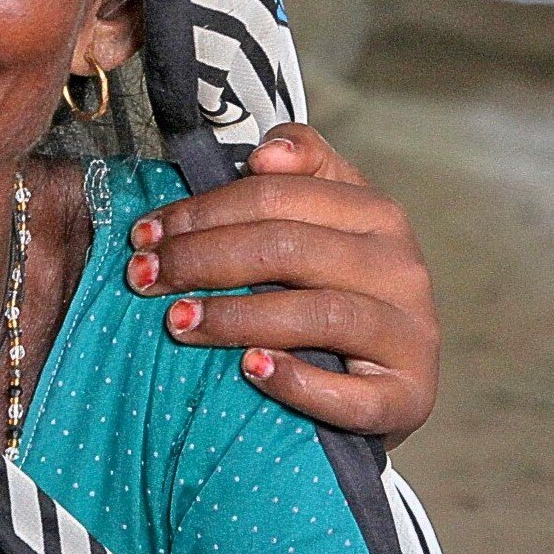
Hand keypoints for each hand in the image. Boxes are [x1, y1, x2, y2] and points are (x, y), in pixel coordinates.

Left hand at [124, 124, 438, 442]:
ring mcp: (409, 334)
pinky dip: (297, 382)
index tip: (145, 233)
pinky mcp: (410, 398)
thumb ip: (296, 172)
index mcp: (374, 212)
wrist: (391, 379)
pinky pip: (353, 395)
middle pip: (288, 248)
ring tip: (178, 322)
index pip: (277, 195)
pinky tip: (249, 370)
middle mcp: (399, 267)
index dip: (203, 210)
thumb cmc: (336, 289)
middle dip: (203, 259)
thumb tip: (261, 155)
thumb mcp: (323, 220)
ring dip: (236, 317)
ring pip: (317, 314)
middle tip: (144, 278)